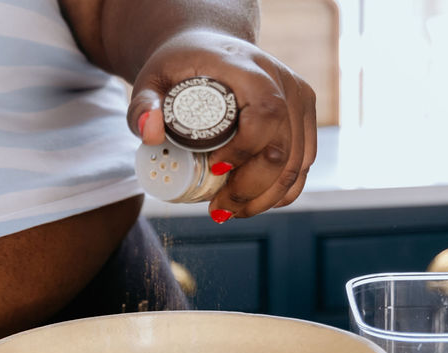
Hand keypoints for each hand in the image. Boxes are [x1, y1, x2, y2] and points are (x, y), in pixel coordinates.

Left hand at [127, 30, 316, 220]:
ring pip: (296, 164)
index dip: (245, 149)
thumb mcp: (152, 79)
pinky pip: (302, 166)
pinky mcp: (304, 120)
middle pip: (283, 148)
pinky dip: (279, 193)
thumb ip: (143, 104)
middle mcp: (284, 83)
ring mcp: (300, 102)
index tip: (214, 169)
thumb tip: (150, 133)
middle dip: (251, 188)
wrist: (210, 47)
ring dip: (264, 198)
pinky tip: (253, 204)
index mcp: (250, 68)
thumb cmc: (181, 66)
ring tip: (229, 210)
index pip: (265, 112)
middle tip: (217, 208)